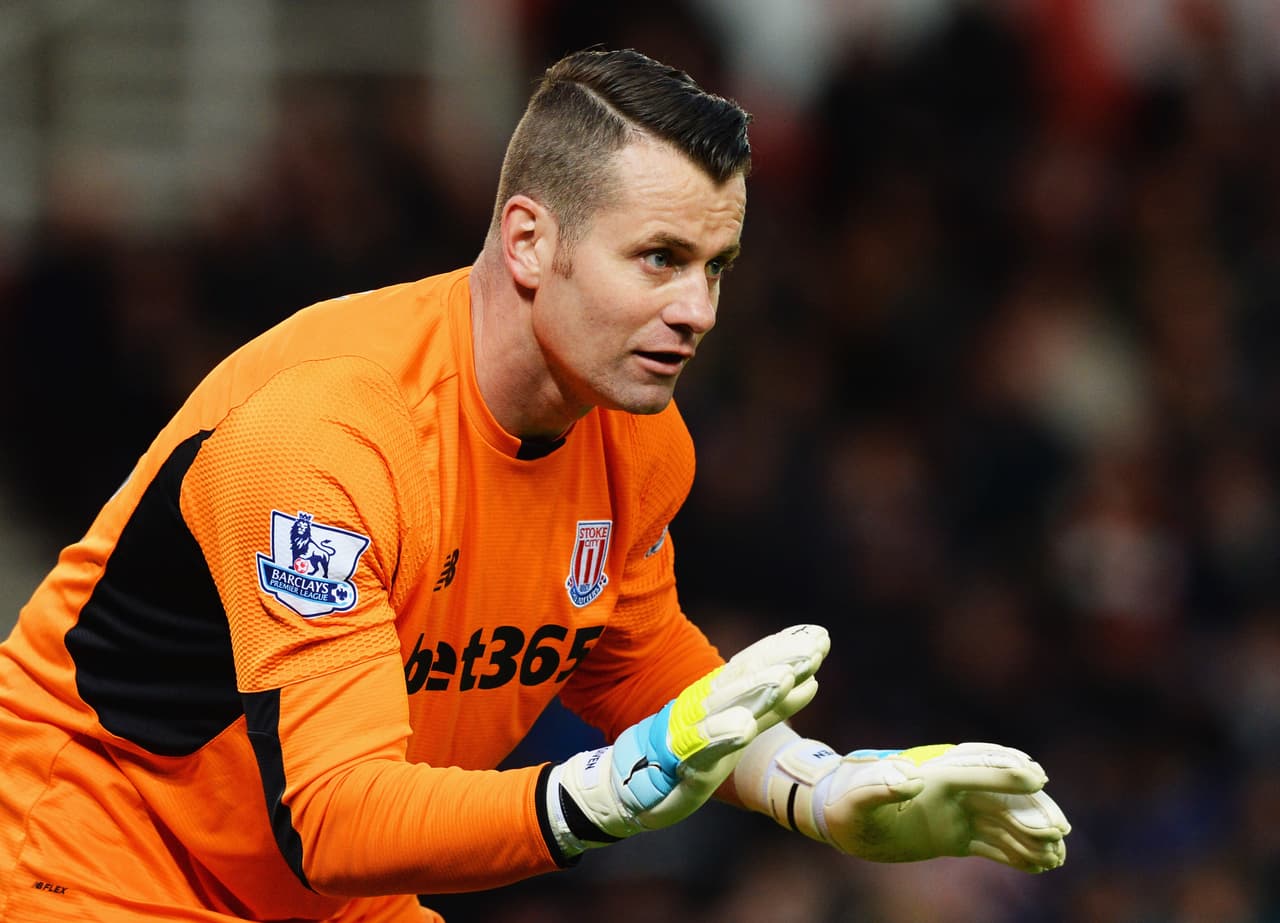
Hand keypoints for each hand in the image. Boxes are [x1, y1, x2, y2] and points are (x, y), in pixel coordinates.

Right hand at [545, 624, 829, 856]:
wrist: (636, 783)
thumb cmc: (693, 752)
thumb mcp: (740, 726)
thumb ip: (775, 706)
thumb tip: (813, 680)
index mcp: (722, 694)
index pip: (757, 665)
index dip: (786, 649)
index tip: (820, 636)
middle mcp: (707, 704)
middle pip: (747, 678)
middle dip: (780, 661)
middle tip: (814, 648)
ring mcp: (694, 730)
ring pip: (727, 704)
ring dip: (756, 689)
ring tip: (786, 678)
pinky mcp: (683, 760)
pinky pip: (703, 745)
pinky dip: (722, 734)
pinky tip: (744, 728)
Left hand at [741, 736, 1069, 872]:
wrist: (837, 816)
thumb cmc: (843, 804)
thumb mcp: (854, 799)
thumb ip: (878, 787)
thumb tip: (908, 778)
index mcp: (930, 774)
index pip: (974, 768)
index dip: (1004, 772)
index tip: (1036, 776)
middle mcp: (948, 789)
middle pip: (999, 793)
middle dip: (1030, 807)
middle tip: (1058, 829)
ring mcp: (954, 811)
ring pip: (1002, 818)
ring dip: (1030, 831)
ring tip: (1059, 851)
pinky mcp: (953, 834)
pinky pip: (992, 843)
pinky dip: (1017, 853)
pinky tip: (1042, 864)